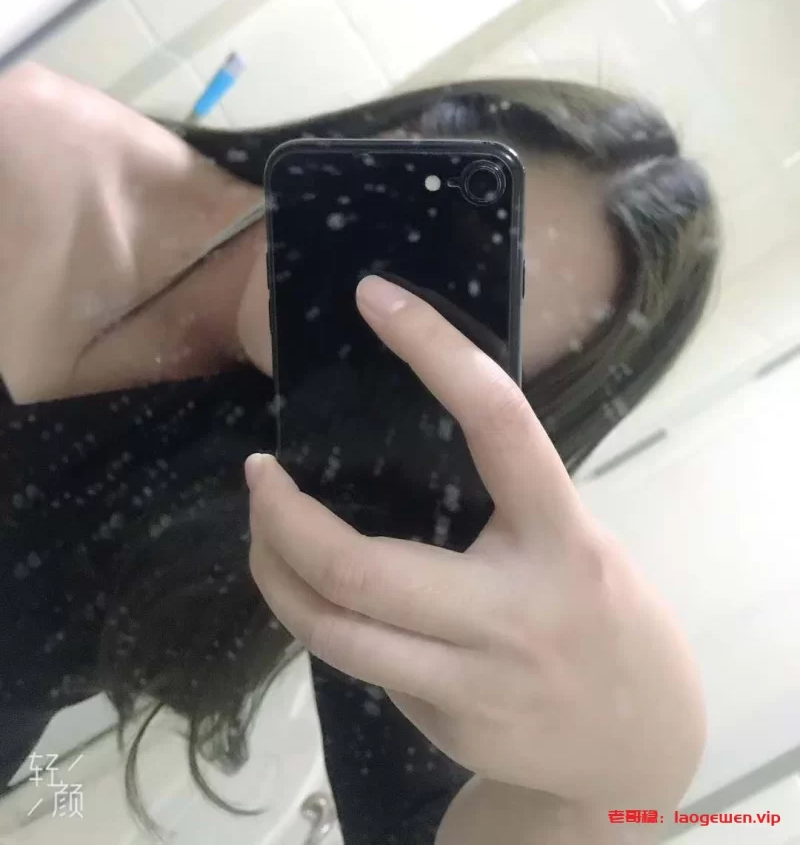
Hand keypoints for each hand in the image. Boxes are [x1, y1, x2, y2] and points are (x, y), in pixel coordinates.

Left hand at [246, 275, 704, 807]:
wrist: (633, 746)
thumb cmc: (600, 612)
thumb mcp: (576, 540)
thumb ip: (506, 500)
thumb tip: (415, 426)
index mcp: (560, 535)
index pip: (498, 422)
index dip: (435, 350)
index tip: (375, 297)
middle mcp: (514, 610)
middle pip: (362, 566)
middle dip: (284, 519)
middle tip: (259, 474)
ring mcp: (475, 678)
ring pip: (334, 629)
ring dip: (276, 574)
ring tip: (263, 531)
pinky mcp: (444, 722)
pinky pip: (359, 663)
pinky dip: (322, 619)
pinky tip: (317, 594)